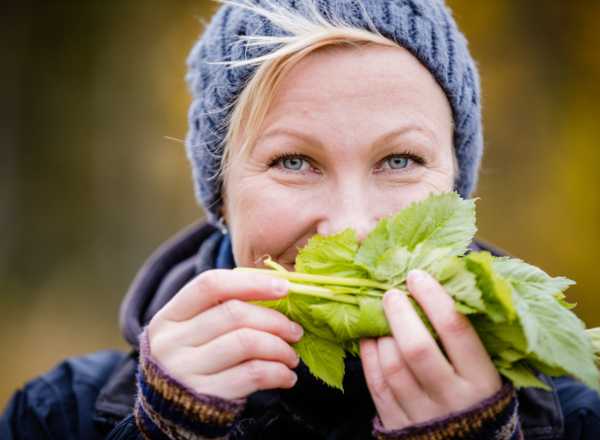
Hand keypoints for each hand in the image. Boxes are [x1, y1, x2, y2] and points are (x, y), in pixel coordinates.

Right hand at [147, 270, 302, 398]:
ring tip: (291, 356)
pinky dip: (278, 372)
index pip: (210, 285)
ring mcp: (184, 371)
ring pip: (247, 342)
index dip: (251, 282)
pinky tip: (286, 376)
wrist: (172, 420)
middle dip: (274, 320)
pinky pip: (252, 374)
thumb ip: (221, 311)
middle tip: (295, 331)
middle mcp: (171, 342)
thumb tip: (277, 290)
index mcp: (168, 318)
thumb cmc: (194, 365)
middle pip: (234, 314)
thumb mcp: (193, 334)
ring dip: (279, 347)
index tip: (284, 287)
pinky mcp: (205, 398)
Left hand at [361, 269, 501, 429]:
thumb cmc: (479, 398)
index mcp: (482, 381)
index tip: (417, 276)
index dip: (433, 297)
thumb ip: (469, 334)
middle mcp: (452, 400)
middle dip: (400, 314)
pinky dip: (369, 355)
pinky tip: (368, 336)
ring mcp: (422, 416)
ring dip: (381, 334)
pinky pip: (376, 385)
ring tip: (377, 313)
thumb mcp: (489, 371)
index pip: (455, 330)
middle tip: (391, 292)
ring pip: (393, 366)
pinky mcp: (397, 425)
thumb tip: (447, 279)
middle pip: (417, 349)